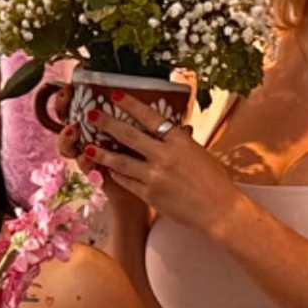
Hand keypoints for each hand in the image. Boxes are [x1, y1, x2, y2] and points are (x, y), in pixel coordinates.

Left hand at [80, 106, 240, 228]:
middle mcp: (165, 155)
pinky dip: (116, 175)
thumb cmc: (215, 181)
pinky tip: (107, 170)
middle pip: (129, 135)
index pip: (150, 117)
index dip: (130, 104)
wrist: (220, 211)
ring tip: (87, 148)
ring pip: (121, 161)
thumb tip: (172, 129)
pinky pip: (127, 182)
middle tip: (91, 115)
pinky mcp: (150, 195)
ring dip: (102, 153)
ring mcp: (155, 176)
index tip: (114, 95)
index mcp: (180, 141)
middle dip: (107, 124)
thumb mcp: (199, 153)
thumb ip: (181, 142)